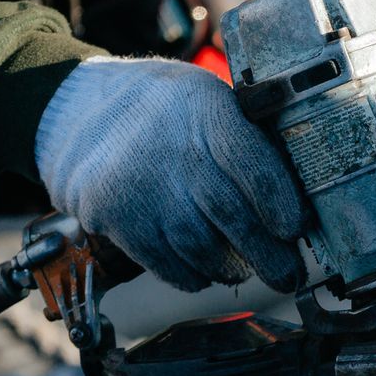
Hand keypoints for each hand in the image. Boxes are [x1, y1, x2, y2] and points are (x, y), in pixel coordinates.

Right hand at [34, 57, 304, 291]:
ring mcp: (139, 185)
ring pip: (200, 246)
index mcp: (204, 108)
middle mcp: (171, 147)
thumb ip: (246, 140)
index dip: (280, 201)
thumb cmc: (163, 112)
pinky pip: (164, 262)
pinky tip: (204, 272)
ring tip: (245, 270)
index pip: (252, 161)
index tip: (297, 229)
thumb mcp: (205, 100)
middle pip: (231, 212)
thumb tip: (299, 199)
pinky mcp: (113, 216)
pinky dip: (191, 275)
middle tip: (289, 274)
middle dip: (268, 253)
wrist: (76, 115)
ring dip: (230, 267)